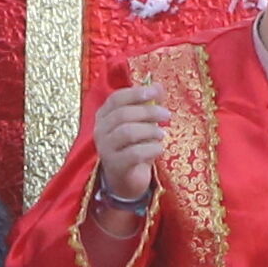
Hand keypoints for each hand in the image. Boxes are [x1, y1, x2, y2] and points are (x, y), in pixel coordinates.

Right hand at [88, 79, 169, 204]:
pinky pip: (134, 153)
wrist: (125, 180)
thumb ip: (147, 104)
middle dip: (148, 111)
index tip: (156, 91)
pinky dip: (151, 149)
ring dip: (150, 130)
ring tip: (162, 134)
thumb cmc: (133, 147)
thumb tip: (158, 85)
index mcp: (104, 116)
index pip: (116, 98)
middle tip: (167, 114)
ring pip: (127, 132)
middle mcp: (100, 131)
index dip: (136, 93)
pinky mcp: (115, 166)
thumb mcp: (141, 123)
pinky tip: (159, 149)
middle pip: (123, 114)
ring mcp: (105, 149)